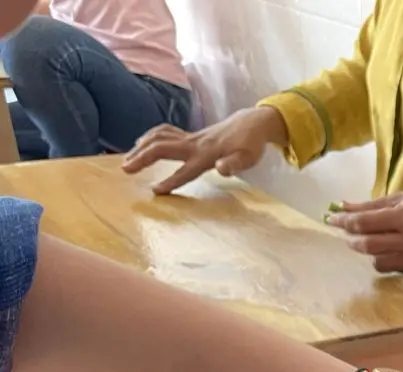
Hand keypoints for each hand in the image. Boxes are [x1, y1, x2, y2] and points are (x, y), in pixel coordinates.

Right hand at [122, 106, 286, 193]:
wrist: (251, 123)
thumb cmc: (251, 144)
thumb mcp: (249, 158)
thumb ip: (235, 164)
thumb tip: (221, 170)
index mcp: (207, 155)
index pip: (185, 170)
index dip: (171, 181)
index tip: (155, 191)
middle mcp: (194, 144)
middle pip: (162, 148)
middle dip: (142, 158)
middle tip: (125, 170)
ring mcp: (190, 137)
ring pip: (159, 137)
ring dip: (141, 147)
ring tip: (128, 160)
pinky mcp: (189, 134)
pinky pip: (163, 132)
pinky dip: (149, 136)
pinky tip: (141, 143)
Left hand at [325, 190, 402, 274]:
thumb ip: (374, 205)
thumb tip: (345, 206)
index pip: (363, 223)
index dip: (344, 222)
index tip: (332, 219)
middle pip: (368, 246)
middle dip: (352, 241)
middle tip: (348, 235)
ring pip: (380, 263)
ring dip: (370, 254)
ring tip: (373, 244)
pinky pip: (398, 270)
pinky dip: (390, 261)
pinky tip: (394, 252)